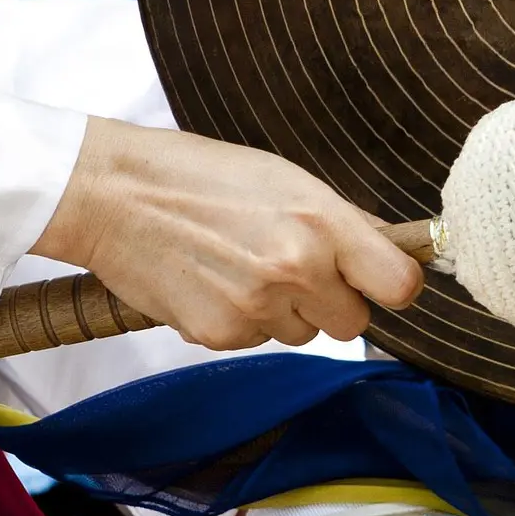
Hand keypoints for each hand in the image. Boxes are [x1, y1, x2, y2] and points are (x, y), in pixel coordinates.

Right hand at [33, 118, 422, 349]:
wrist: (115, 194)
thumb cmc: (200, 175)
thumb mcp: (284, 177)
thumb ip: (340, 220)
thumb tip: (390, 249)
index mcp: (321, 220)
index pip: (399, 285)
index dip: (391, 285)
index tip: (378, 280)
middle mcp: (296, 267)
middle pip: (352, 323)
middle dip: (331, 302)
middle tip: (296, 269)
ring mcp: (256, 307)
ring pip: (301, 334)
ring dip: (283, 311)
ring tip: (241, 265)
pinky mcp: (219, 335)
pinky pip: (254, 341)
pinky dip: (240, 320)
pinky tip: (212, 281)